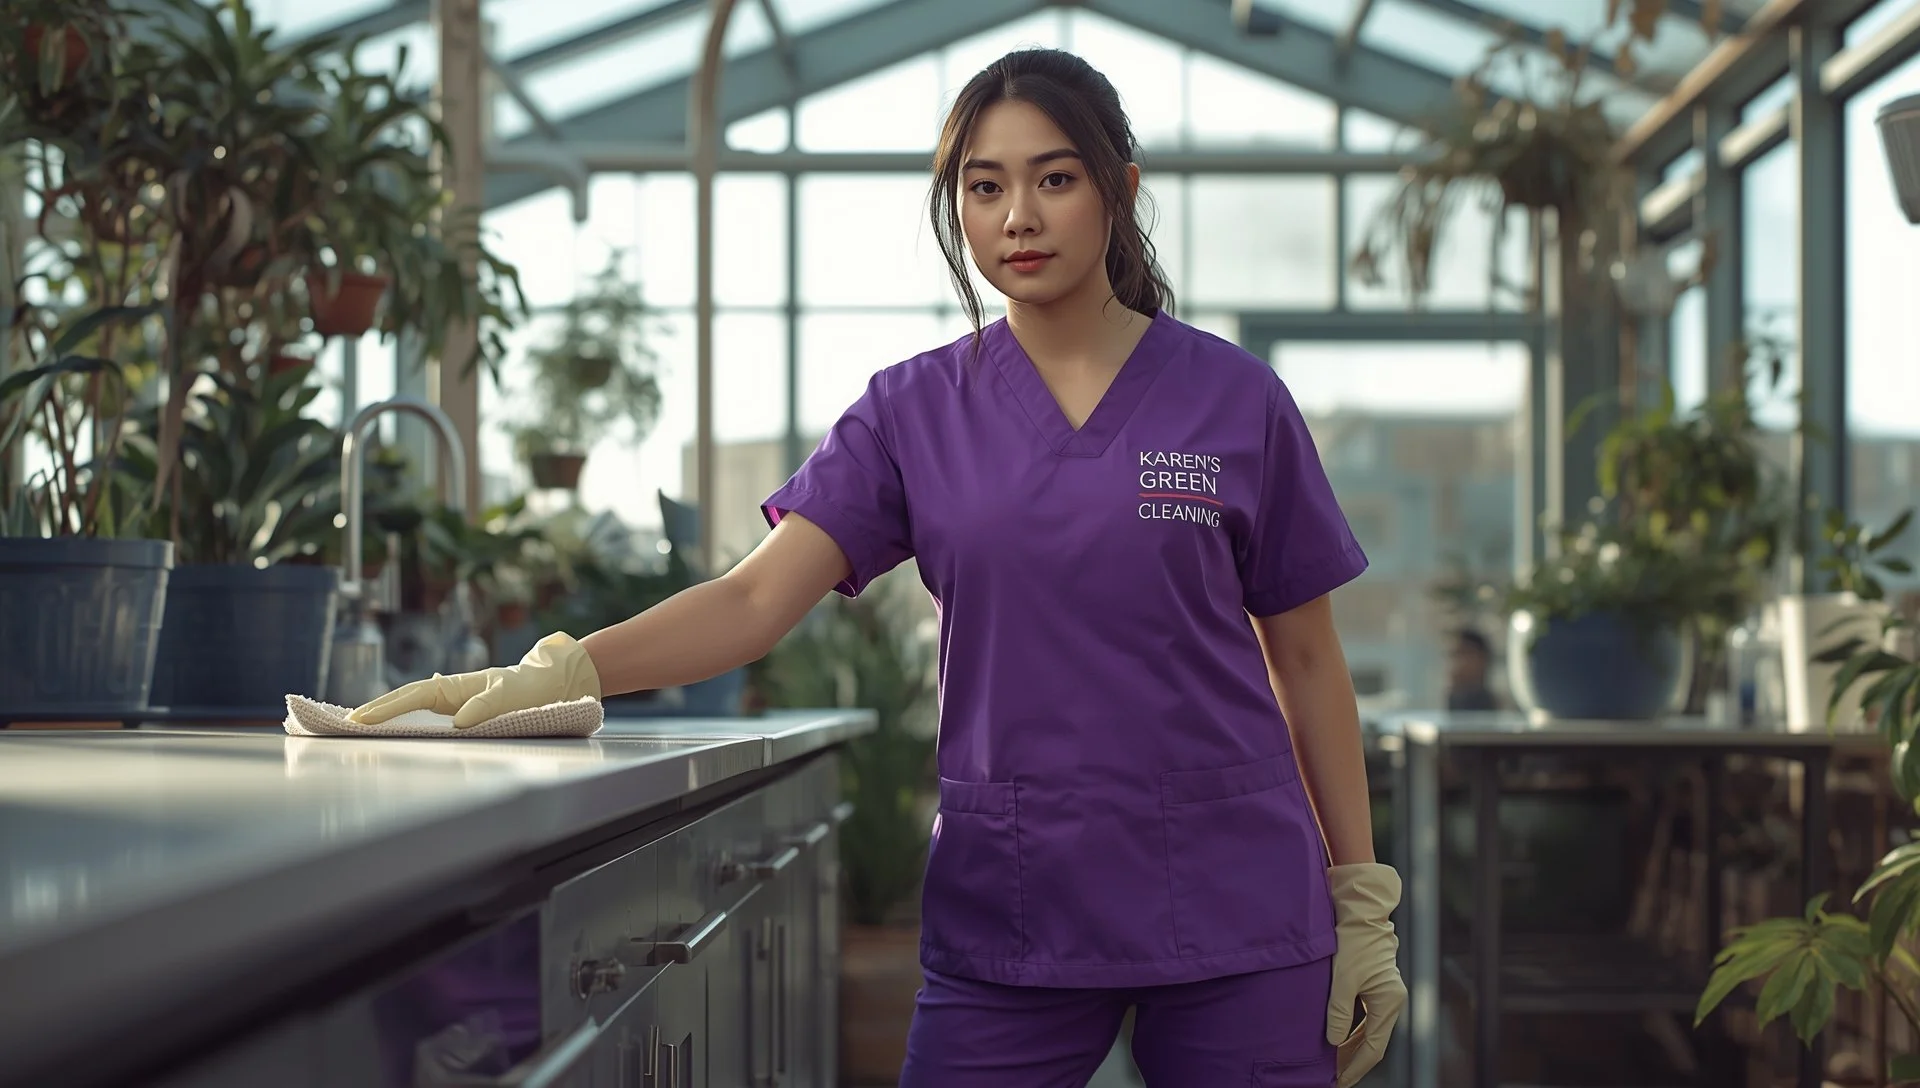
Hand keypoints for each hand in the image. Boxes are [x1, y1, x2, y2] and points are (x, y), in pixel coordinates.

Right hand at [347, 632, 602, 727]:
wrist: (548, 685)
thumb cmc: (528, 689)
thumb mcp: (509, 696)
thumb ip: (485, 707)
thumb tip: (459, 723)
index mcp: (454, 687)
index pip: (411, 696)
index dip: (385, 708)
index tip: (360, 718)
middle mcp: (447, 695)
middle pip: (403, 701)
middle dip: (374, 711)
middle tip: (343, 724)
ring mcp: (450, 705)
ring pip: (410, 710)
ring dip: (385, 718)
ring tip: (354, 729)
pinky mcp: (457, 715)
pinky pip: (424, 719)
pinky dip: (404, 724)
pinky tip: (389, 734)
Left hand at [1326, 862, 1406, 1087]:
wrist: (1359, 907)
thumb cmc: (1352, 939)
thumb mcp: (1342, 977)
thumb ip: (1338, 1011)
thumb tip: (1333, 1042)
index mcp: (1389, 1000)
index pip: (1373, 1047)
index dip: (1356, 1067)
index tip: (1339, 1081)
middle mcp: (1391, 999)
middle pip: (1373, 1041)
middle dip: (1353, 1061)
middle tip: (1333, 1078)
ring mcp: (1384, 992)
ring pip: (1369, 1030)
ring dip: (1352, 1048)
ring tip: (1333, 1065)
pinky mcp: (1375, 984)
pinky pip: (1365, 1017)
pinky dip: (1352, 1031)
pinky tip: (1338, 1040)